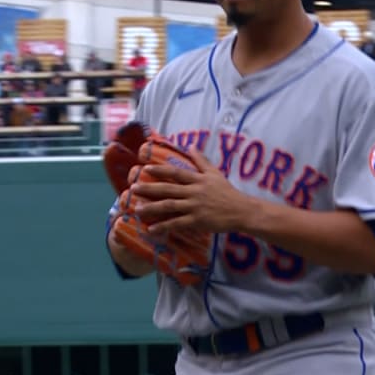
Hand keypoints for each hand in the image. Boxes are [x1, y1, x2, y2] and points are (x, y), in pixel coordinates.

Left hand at [130, 146, 255, 235]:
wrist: (241, 210)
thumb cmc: (227, 192)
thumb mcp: (215, 173)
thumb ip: (201, 160)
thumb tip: (190, 145)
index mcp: (197, 179)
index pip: (175, 173)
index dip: (160, 170)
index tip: (145, 169)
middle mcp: (194, 192)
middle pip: (168, 189)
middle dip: (149, 189)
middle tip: (133, 189)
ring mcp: (195, 207)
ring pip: (169, 206)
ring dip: (152, 208)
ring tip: (137, 209)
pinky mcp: (197, 221)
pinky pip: (177, 224)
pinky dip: (164, 226)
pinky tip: (152, 229)